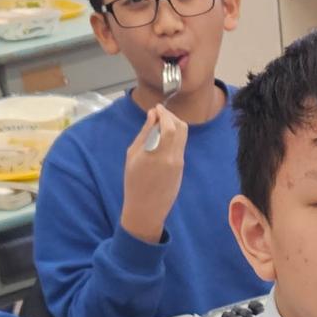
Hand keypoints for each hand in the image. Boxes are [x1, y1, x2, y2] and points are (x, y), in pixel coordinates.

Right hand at [119, 105, 187, 244]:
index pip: (168, 126)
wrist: (146, 209)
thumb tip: (152, 115)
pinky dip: (174, 137)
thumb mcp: (133, 156)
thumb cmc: (133, 183)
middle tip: (160, 114)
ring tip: (161, 124)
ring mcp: (179, 163)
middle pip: (181, 128)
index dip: (164, 113)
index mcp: (157, 154)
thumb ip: (145, 133)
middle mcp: (172, 157)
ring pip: (183, 136)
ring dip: (174, 125)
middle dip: (171, 117)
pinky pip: (180, 146)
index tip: (157, 108)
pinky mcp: (182, 168)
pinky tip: (163, 138)